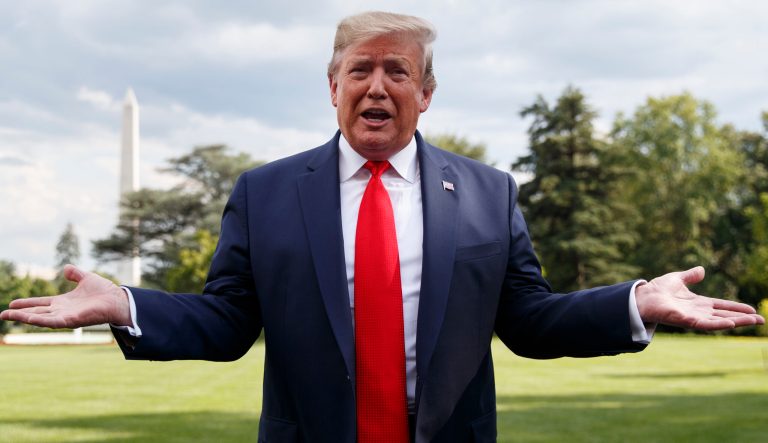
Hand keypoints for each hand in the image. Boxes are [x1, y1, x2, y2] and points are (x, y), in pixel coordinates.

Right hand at [0, 265, 131, 328]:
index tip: (11, 304)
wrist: (118, 299)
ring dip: (24, 317)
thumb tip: (66, 268)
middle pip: (36, 313)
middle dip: (19, 314)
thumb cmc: (104, 291)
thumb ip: (75, 274)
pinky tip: (28, 318)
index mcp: (63, 302)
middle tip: (2, 314)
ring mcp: (66, 317)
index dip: (26, 304)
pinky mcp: (72, 321)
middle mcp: (62, 311)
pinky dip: (40, 320)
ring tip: (8, 316)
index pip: (40, 304)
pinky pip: (53, 322)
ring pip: (40, 319)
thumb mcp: (86, 278)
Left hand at [635, 266, 764, 329]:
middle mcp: (698, 312)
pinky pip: (706, 324)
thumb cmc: (657, 290)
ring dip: (738, 322)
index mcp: (698, 303)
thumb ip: (690, 276)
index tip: (752, 310)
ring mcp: (694, 318)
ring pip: (720, 321)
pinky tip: (732, 323)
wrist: (642, 297)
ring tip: (755, 321)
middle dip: (743, 318)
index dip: (736, 308)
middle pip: (725, 316)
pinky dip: (719, 324)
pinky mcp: (687, 321)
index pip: (722, 306)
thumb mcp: (678, 279)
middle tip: (762, 320)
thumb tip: (702, 270)